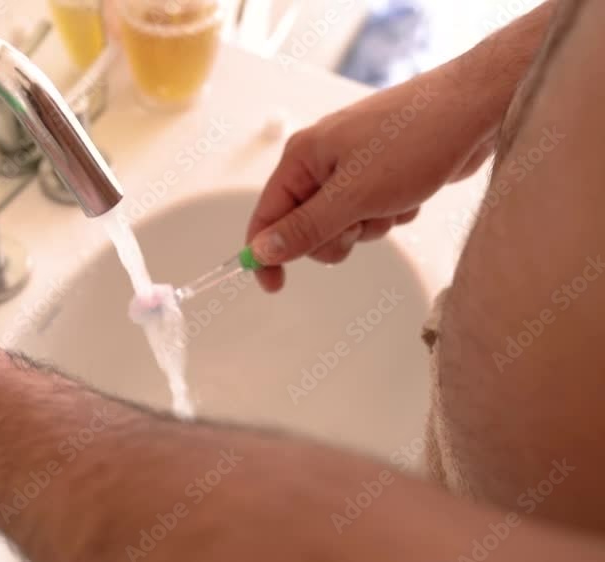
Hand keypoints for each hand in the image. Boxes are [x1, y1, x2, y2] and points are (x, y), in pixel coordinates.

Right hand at [246, 64, 494, 291]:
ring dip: (370, 226)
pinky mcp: (381, 173)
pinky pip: (372, 213)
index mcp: (302, 157)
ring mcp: (352, 166)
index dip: (266, 252)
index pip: (267, 214)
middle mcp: (321, 160)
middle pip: (305, 226)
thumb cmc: (415, 141)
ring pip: (343, 224)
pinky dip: (392, 214)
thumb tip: (260, 251)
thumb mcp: (354, 196)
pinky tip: (413, 193)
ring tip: (395, 202)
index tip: (275, 286)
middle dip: (336, 235)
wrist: (477, 109)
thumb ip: (305, 228)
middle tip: (361, 224)